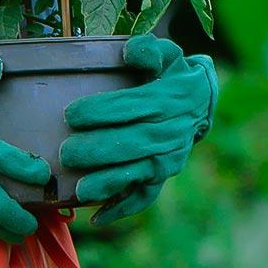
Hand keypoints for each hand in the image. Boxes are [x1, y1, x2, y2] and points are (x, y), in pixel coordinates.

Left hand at [58, 34, 217, 222]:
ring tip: (80, 190)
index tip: (71, 114)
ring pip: (138, 173)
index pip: (133, 106)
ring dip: (110, 183)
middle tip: (66, 153)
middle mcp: (170, 132)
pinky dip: (123, 208)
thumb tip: (130, 51)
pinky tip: (97, 217)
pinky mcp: (162, 176)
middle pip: (133, 144)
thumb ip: (149, 50)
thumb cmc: (172, 75)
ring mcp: (167, 158)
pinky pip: (145, 196)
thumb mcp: (167, 55)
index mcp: (168, 99)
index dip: (103, 112)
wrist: (201, 103)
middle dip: (99, 151)